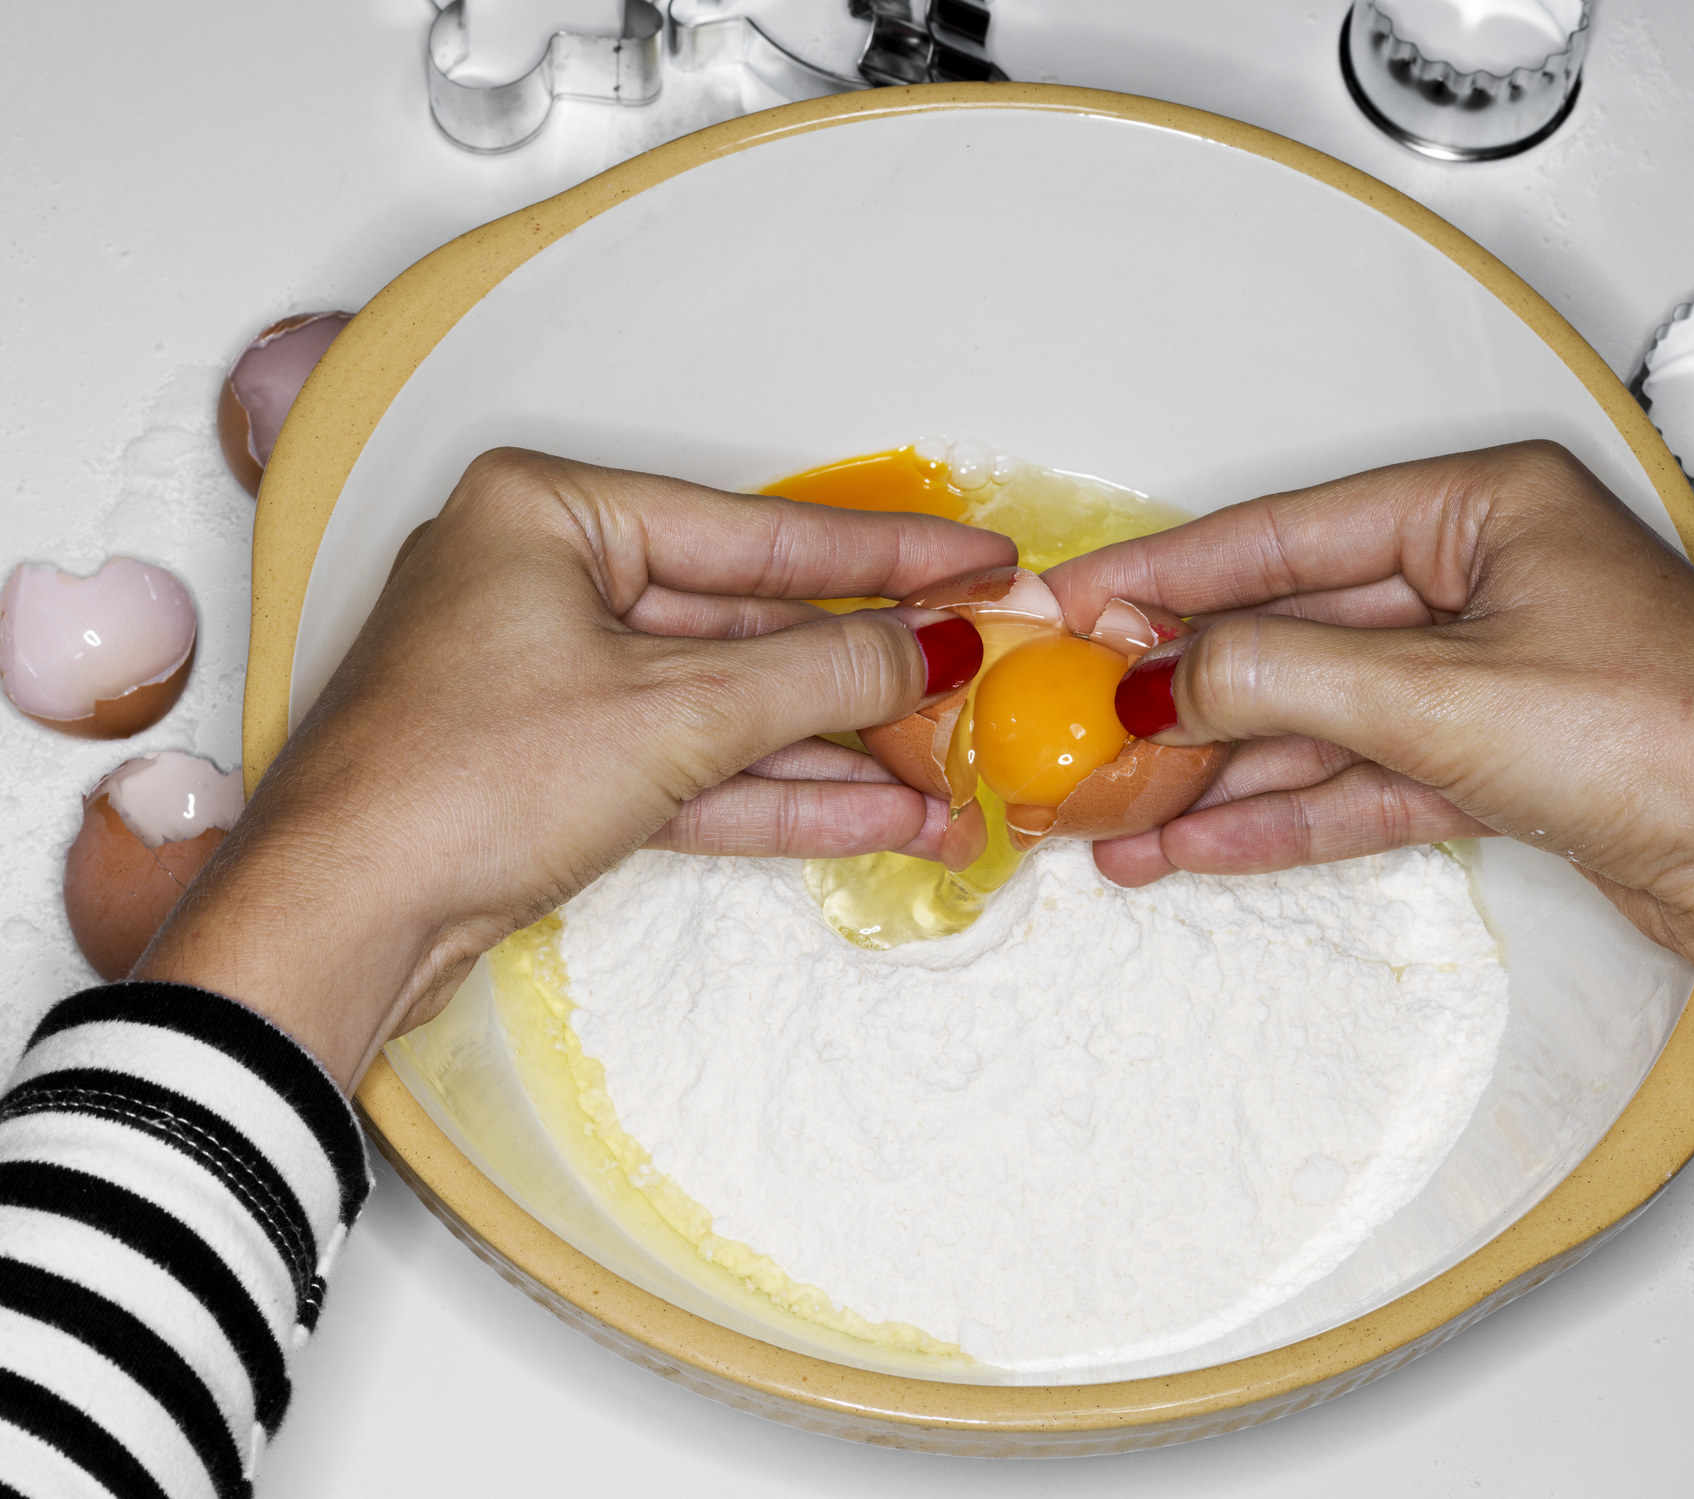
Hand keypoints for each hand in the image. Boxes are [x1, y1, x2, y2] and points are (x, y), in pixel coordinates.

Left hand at [135, 449, 1012, 1087]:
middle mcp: (546, 582)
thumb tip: (934, 648)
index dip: (885, 556)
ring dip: (838, 750)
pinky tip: (878, 814)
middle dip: (868, 672)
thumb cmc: (452, 784)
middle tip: (981, 676)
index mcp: (549, 514)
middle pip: (748, 623)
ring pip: (729, 706)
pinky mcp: (560, 772)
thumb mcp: (673, 713)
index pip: (758, 531)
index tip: (978, 563)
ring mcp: (551, 682)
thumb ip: (822, 675)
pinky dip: (778, 793)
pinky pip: (694, 768)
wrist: (336, 932)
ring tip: (951, 774)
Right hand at [1046, 442, 1693, 1053]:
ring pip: (1322, 716)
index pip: (1284, 535)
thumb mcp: (1438, 694)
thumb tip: (1161, 677)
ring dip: (1224, 773)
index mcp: (1485, 506)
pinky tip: (1202, 844)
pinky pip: (1363, 779)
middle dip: (1188, 692)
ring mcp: (1491, 675)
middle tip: (1083, 722)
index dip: (1167, 577)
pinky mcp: (1498, 763)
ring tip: (1122, 813)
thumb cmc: (1674, 735)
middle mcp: (1486, 578)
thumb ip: (1281, 677)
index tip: (1078, 605)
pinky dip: (1286, 814)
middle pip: (1297, 630)